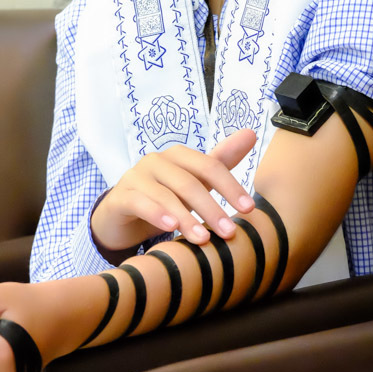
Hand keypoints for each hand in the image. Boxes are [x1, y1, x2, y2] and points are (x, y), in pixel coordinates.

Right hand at [91, 128, 257, 252]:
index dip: (231, 186)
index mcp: (179, 155)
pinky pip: (140, 202)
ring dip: (187, 218)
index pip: (210, 166)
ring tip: (203, 238)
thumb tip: (251, 133)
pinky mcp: (120, 196)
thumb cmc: (165, 197)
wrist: (123, 216)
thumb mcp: (195, 182)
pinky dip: (157, 214)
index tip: (249, 209)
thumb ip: (221, 161)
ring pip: (166, 195)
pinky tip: (171, 228)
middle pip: (190, 182)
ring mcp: (136, 176)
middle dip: (212, 208)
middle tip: (229, 232)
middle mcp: (156, 160)